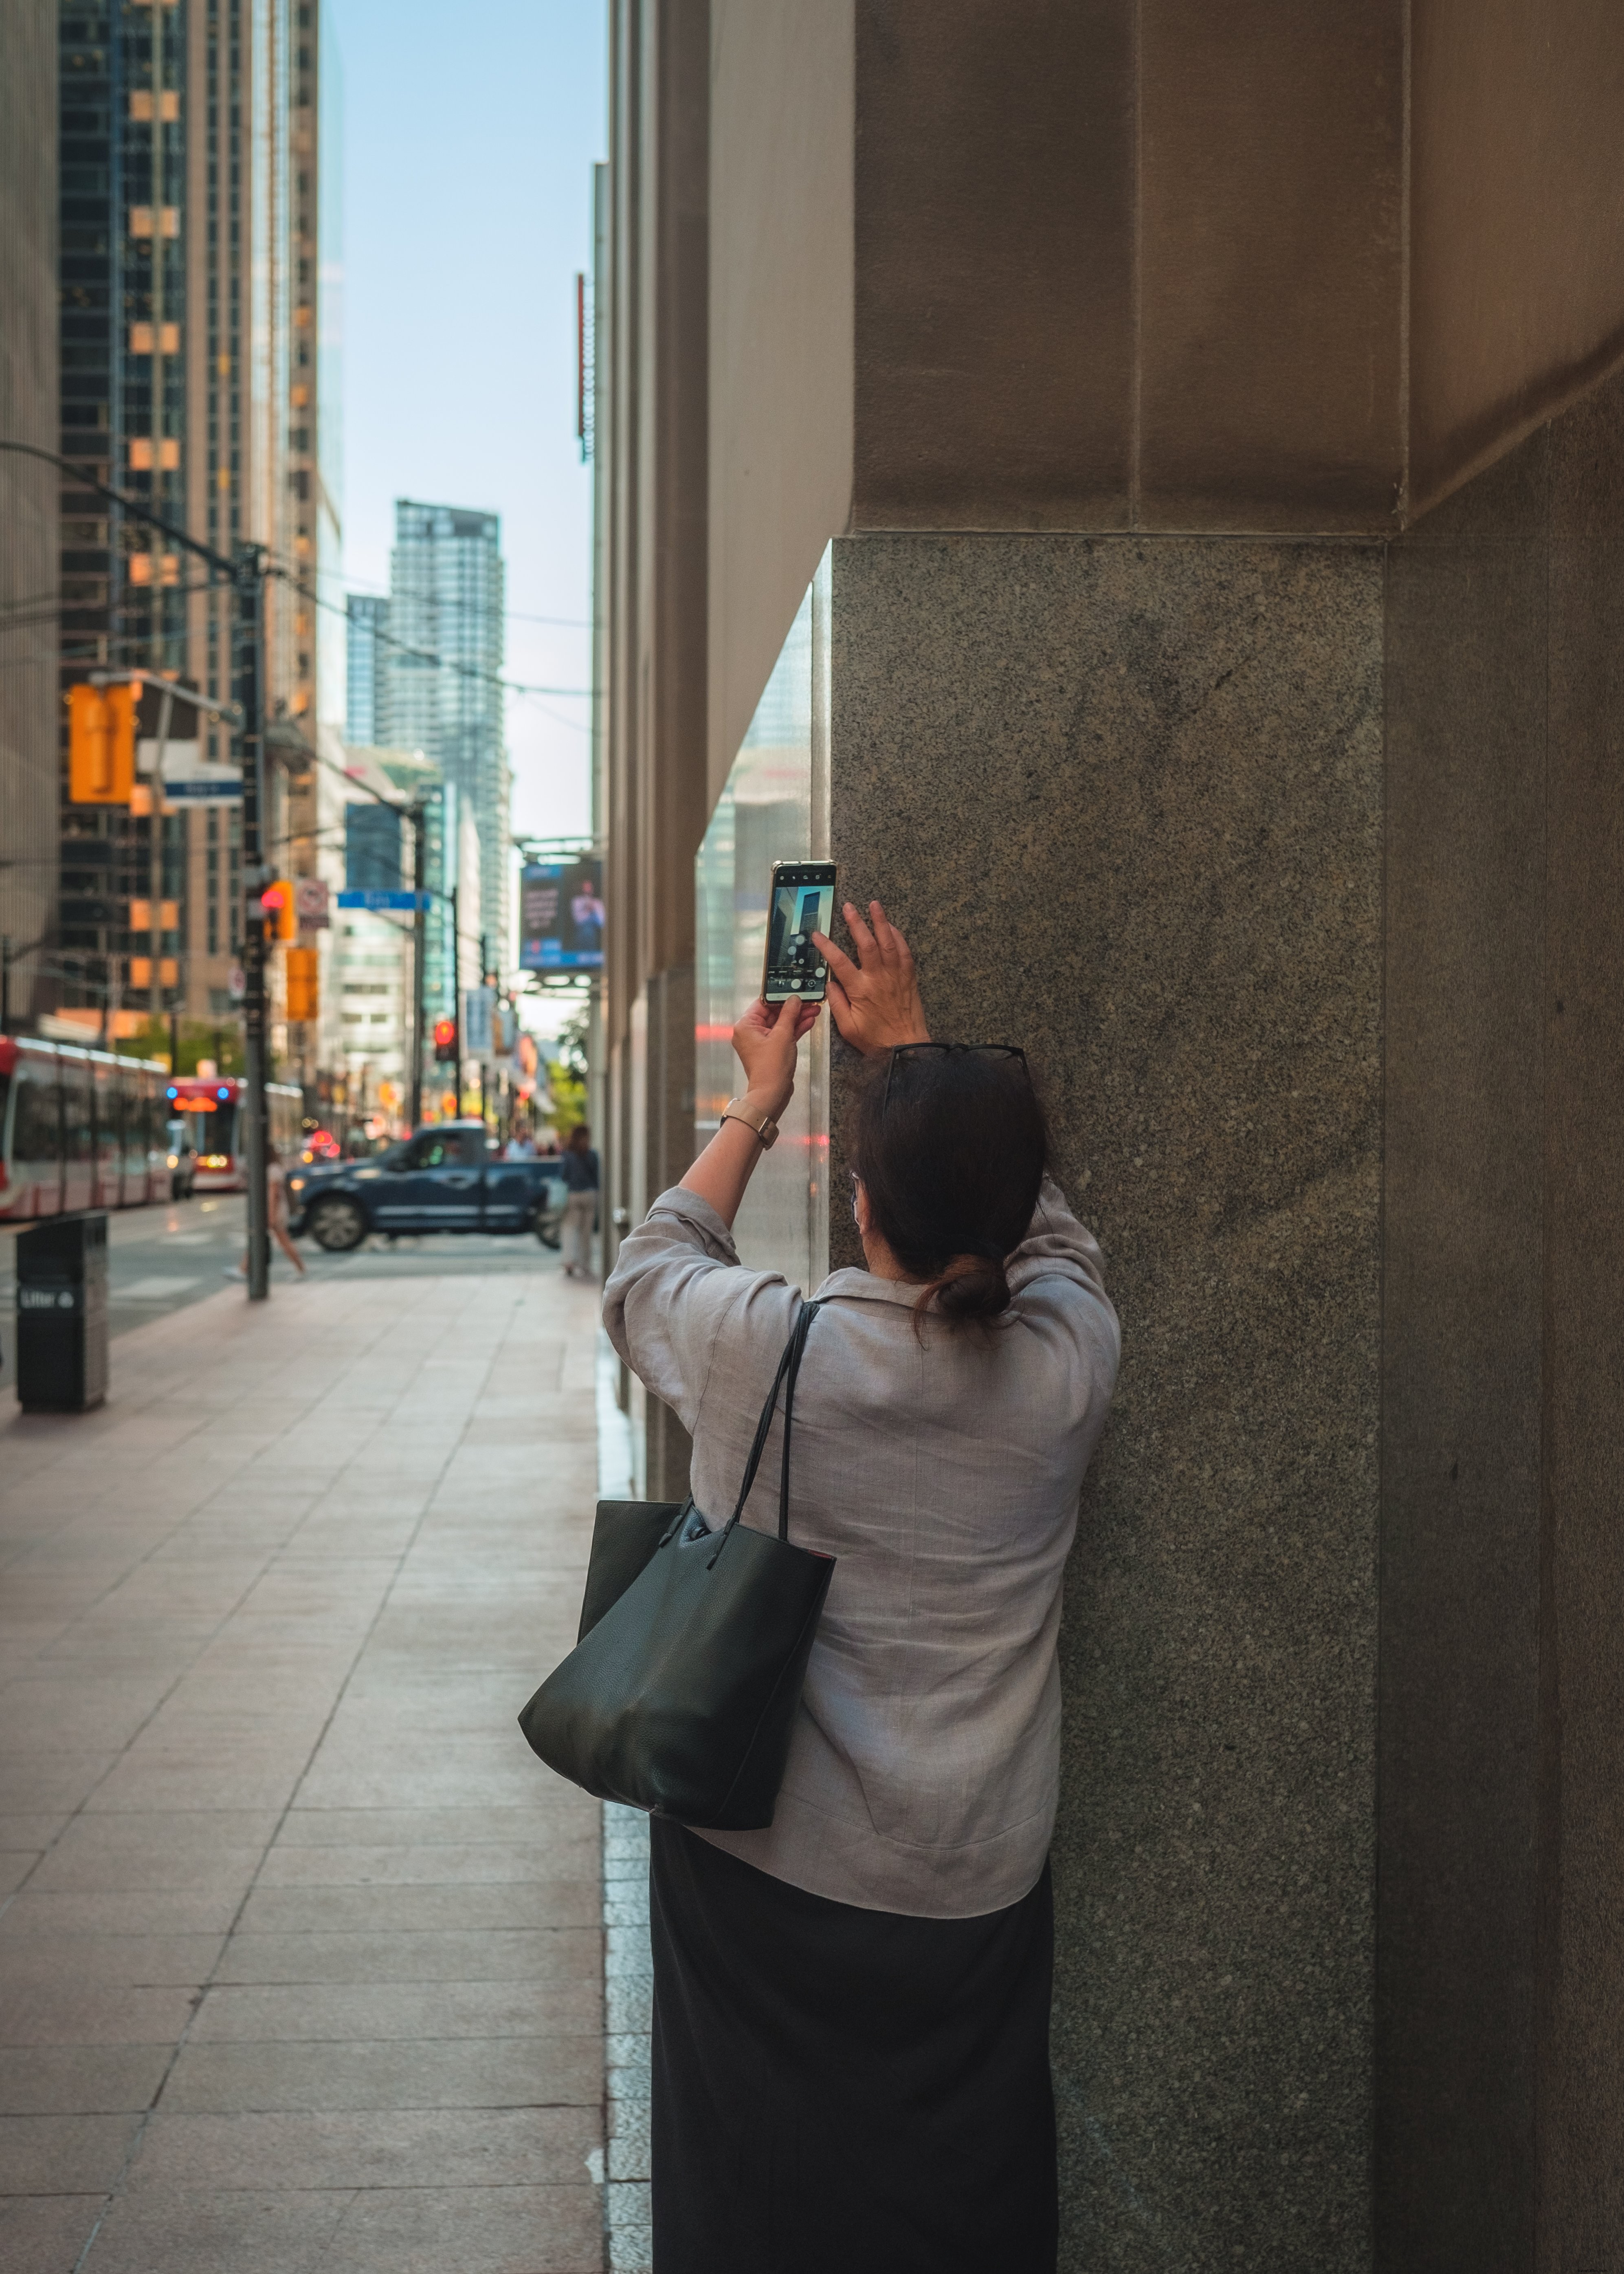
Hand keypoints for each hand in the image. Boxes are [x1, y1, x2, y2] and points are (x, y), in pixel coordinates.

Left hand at [731, 994, 819, 1117]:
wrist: (772, 1093)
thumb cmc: (771, 1068)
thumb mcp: (783, 1035)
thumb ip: (789, 1014)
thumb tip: (794, 999)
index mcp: (746, 1026)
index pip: (763, 1003)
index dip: (780, 996)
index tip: (794, 991)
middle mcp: (750, 1033)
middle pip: (773, 1013)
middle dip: (793, 1008)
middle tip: (809, 1001)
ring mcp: (760, 1042)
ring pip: (780, 1024)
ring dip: (797, 1018)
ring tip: (814, 1010)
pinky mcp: (770, 1050)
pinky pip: (782, 1035)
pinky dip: (794, 1029)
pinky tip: (808, 1022)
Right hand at [812, 900, 929, 1056]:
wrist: (906, 1047)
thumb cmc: (875, 1040)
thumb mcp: (847, 1027)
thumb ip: (837, 1003)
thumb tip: (829, 983)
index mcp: (860, 989)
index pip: (839, 962)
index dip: (827, 946)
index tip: (817, 935)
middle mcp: (878, 978)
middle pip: (866, 943)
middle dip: (856, 923)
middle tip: (849, 907)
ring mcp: (895, 975)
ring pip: (888, 942)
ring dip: (881, 922)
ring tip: (874, 905)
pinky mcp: (908, 978)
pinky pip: (904, 952)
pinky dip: (898, 937)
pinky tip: (891, 927)